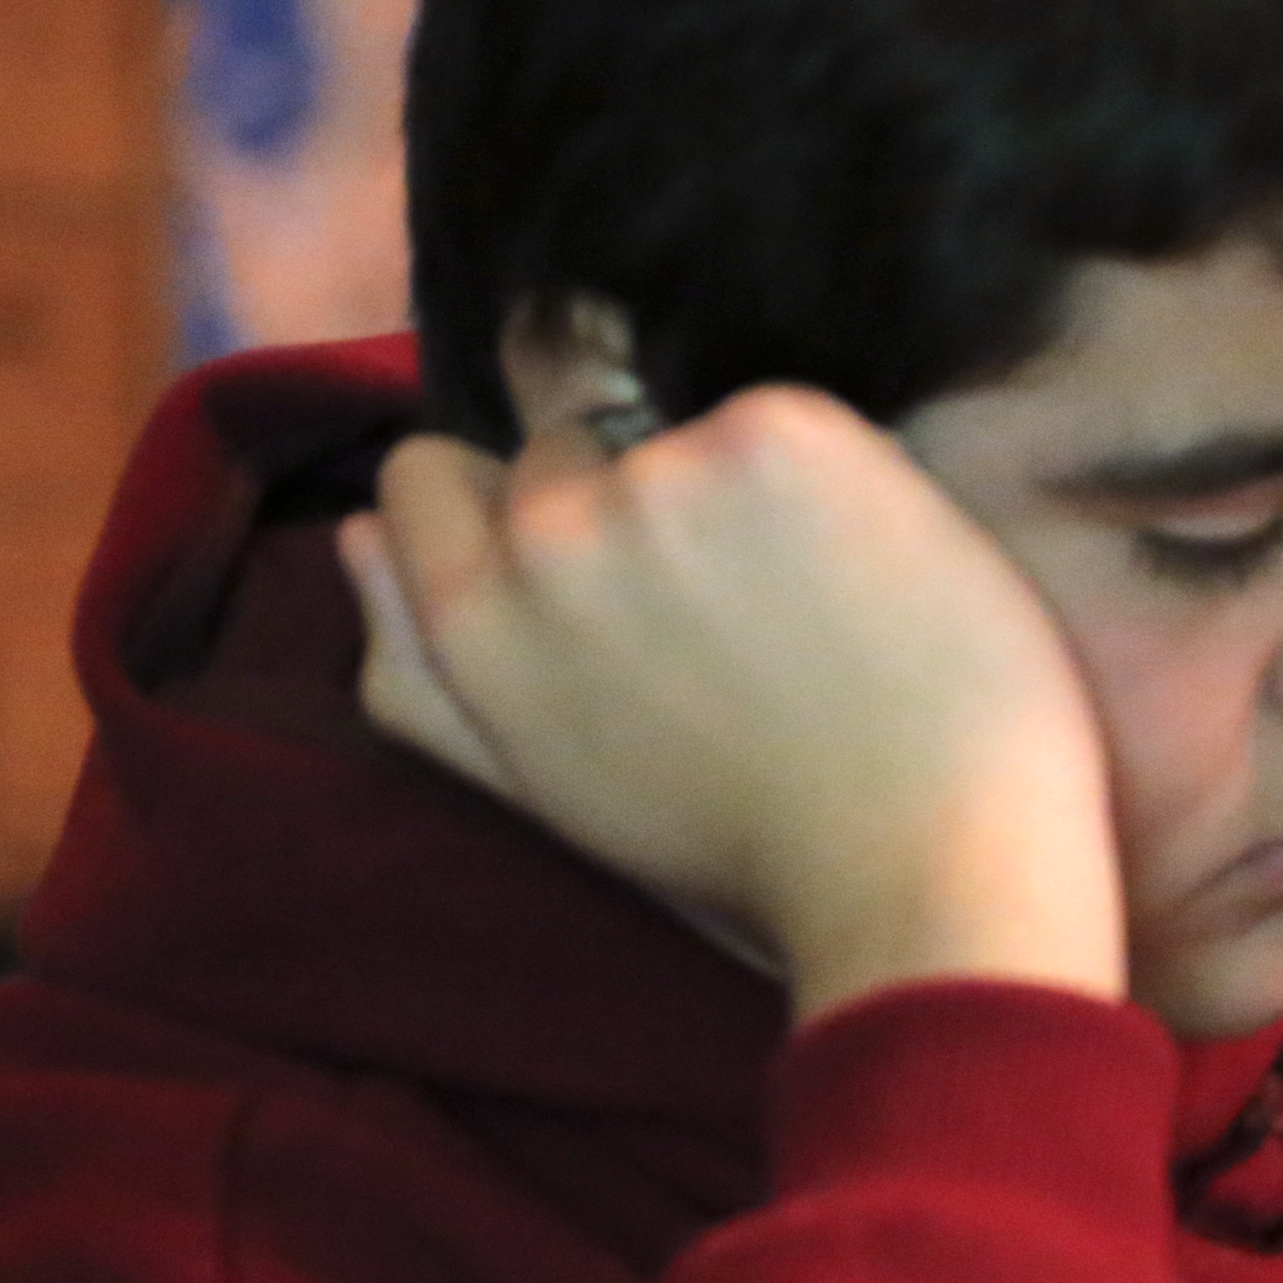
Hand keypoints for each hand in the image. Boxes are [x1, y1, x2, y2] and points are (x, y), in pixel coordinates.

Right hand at [341, 392, 1126, 1018]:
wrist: (928, 864)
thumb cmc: (749, 851)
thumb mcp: (544, 787)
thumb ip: (421, 668)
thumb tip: (354, 538)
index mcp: (475, 621)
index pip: (428, 475)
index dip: (516, 508)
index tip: (606, 569)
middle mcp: (549, 533)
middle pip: (566, 449)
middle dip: (637, 506)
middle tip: (734, 615)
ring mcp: (665, 474)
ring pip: (684, 431)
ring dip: (739, 491)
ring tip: (814, 608)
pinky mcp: (779, 434)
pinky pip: (787, 418)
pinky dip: (835, 477)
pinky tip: (870, 576)